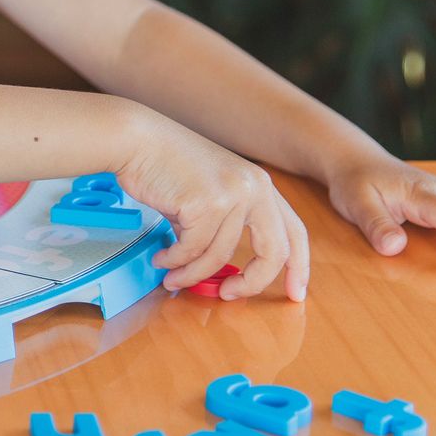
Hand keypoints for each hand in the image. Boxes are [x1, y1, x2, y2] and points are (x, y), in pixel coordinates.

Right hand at [115, 109, 309, 300]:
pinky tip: (162, 258)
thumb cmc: (164, 163)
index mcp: (260, 184)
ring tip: (172, 276)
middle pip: (273, 252)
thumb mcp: (207, 192)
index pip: (294, 232)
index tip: (294, 293)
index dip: (299, 267)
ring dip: (192, 273)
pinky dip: (174, 261)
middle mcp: (254, 188)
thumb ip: (219, 224)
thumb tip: (212, 265)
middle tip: (228, 295)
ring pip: (220, 256)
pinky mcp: (206, 204)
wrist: (136, 140)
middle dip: (253, 283)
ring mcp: (233, 196)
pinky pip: (192, 250)